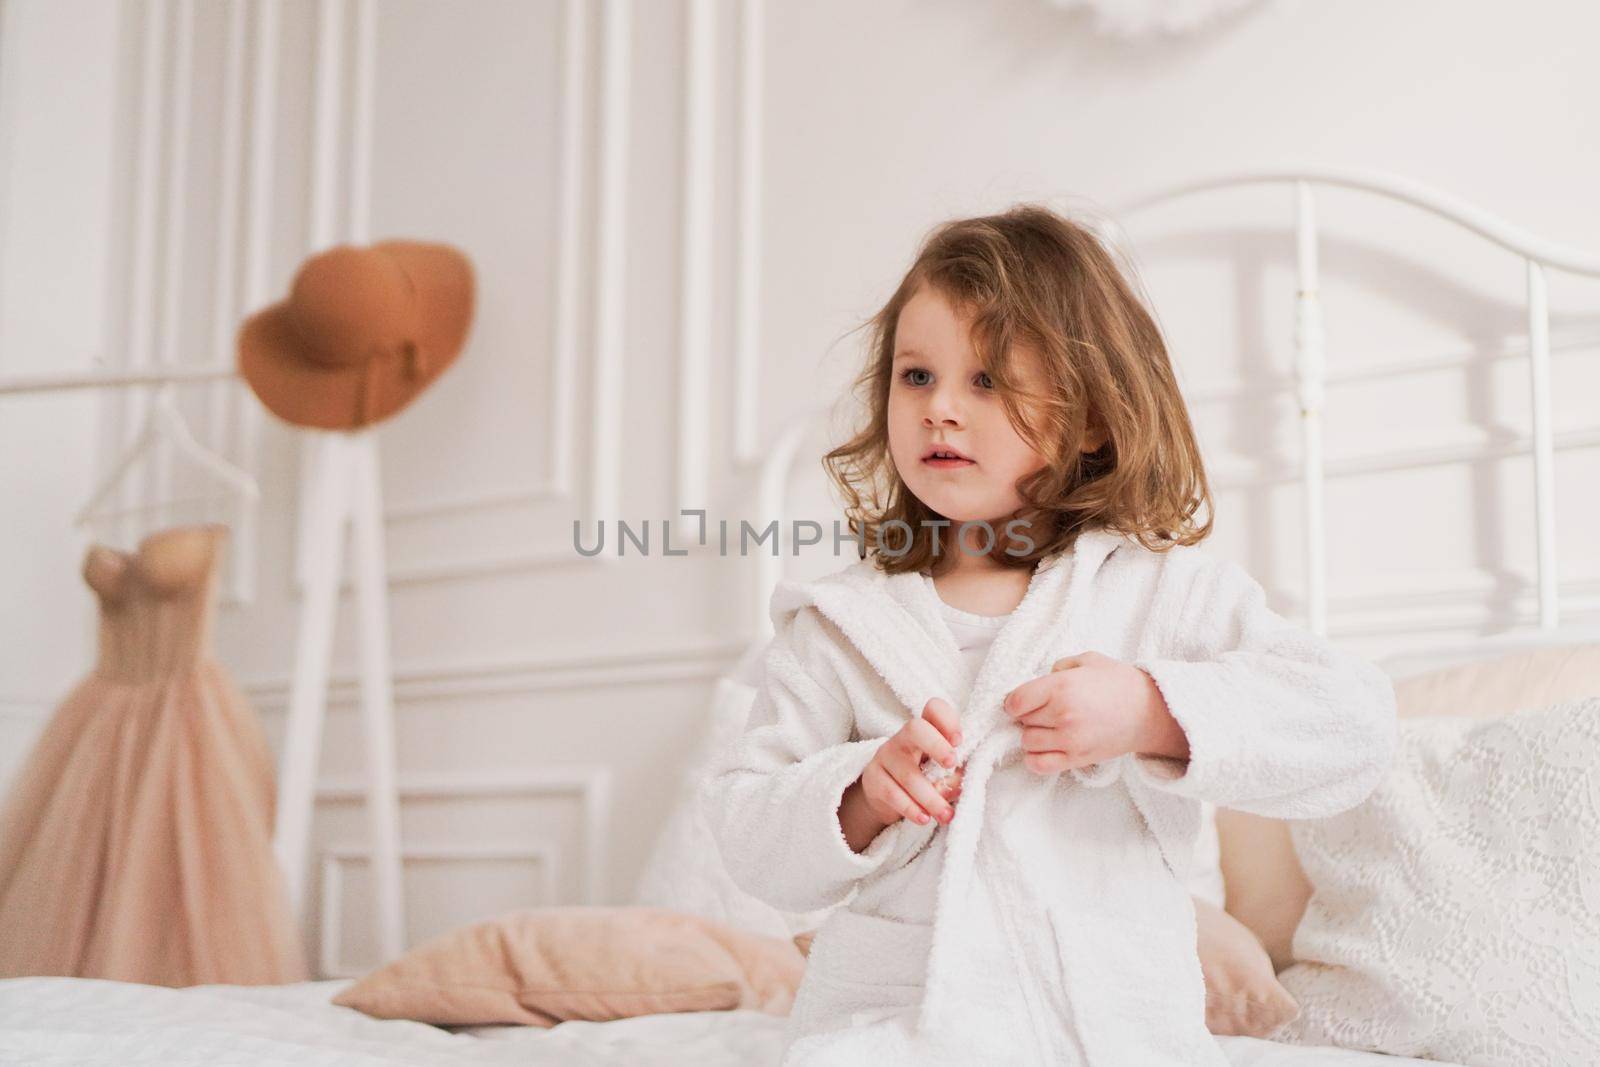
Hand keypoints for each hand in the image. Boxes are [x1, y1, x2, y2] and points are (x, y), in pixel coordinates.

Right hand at [857, 697, 965, 827]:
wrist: (885, 798)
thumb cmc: (922, 778)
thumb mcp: (940, 772)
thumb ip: (952, 774)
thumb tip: (958, 784)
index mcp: (925, 731)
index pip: (934, 710)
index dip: (948, 720)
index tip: (960, 742)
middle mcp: (903, 738)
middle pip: (915, 729)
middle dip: (936, 745)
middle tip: (952, 764)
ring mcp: (885, 756)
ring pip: (909, 774)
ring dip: (931, 798)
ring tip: (946, 815)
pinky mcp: (873, 779)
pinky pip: (893, 794)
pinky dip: (911, 808)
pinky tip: (924, 818)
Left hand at [1002, 651, 1178, 773]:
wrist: (1150, 711)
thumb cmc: (1119, 682)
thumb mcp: (1087, 660)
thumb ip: (1059, 667)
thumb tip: (1040, 681)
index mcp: (1060, 687)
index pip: (1015, 701)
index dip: (1014, 701)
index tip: (1023, 700)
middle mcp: (1062, 714)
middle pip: (1021, 721)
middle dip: (1027, 716)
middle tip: (1043, 712)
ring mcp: (1069, 739)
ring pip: (1027, 742)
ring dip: (1032, 735)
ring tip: (1048, 728)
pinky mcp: (1077, 759)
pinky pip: (1039, 765)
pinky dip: (1035, 758)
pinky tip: (1046, 747)